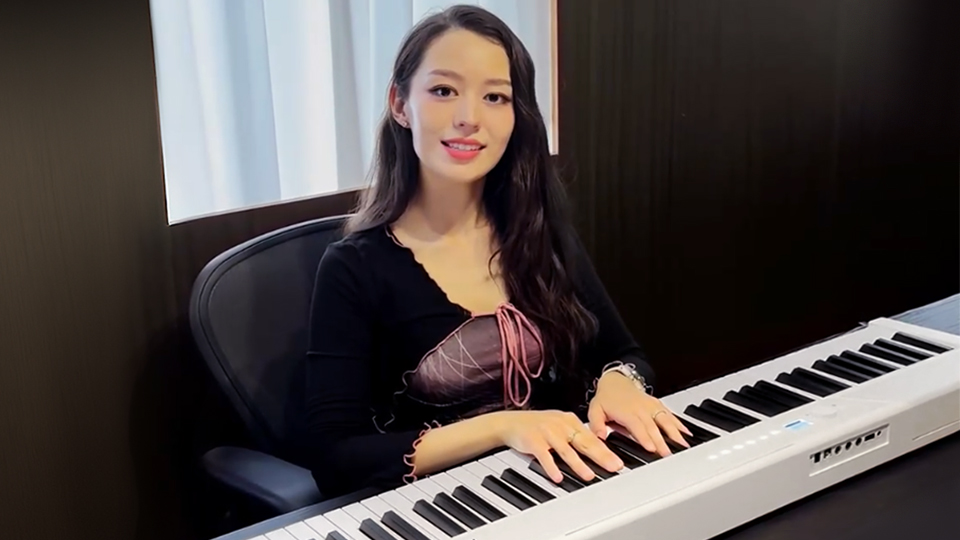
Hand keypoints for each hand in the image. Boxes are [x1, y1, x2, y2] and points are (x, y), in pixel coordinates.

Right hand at [492, 410, 623, 483]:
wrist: (512, 422)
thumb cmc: (538, 425)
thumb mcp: (560, 424)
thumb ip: (577, 435)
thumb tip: (598, 448)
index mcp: (570, 421)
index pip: (592, 437)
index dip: (606, 449)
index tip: (617, 460)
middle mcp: (560, 425)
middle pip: (584, 442)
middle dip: (600, 456)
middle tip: (613, 467)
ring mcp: (547, 433)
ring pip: (566, 450)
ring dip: (578, 464)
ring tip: (588, 475)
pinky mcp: (533, 441)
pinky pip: (544, 456)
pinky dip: (551, 467)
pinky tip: (557, 476)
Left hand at [587, 371, 692, 456]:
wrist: (616, 381)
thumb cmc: (607, 398)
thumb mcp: (595, 410)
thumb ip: (596, 423)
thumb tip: (599, 435)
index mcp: (626, 412)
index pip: (637, 426)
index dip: (645, 437)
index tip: (652, 448)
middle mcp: (641, 409)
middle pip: (654, 427)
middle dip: (662, 441)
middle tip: (670, 455)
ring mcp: (651, 407)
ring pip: (665, 420)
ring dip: (675, 433)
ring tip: (683, 446)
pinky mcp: (658, 406)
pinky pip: (670, 415)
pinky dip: (680, 424)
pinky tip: (687, 434)